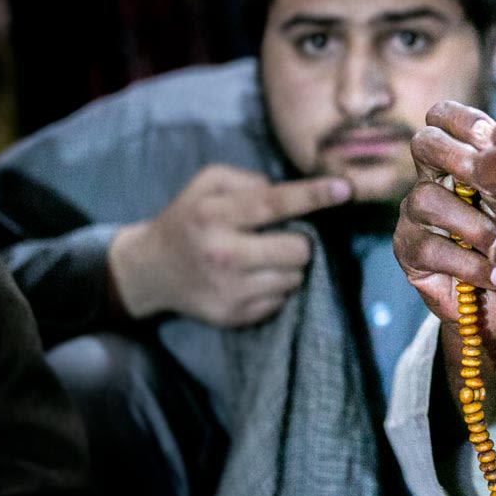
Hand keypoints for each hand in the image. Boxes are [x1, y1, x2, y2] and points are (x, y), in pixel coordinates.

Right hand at [108, 164, 350, 325]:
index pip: (274, 204)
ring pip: (295, 278)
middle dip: (301, 242)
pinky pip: (281, 301)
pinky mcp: (234, 315)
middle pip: (298, 250)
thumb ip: (248, 180)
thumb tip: (287, 191)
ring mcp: (229, 289)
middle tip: (284, 238)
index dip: (313, 196)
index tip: (345, 189)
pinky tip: (255, 278)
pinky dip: (276, 288)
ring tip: (265, 259)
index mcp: (215, 215)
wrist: (150, 270)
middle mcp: (222, 254)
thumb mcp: (207, 184)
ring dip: (290, 267)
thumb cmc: (189, 219)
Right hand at [394, 101, 495, 341]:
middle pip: (424, 144)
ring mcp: (415, 216)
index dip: (462, 120)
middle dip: (456, 156)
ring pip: (427, 199)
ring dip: (473, 225)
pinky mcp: (408, 251)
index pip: (445, 120)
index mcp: (463, 162)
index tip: (491, 137)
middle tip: (490, 184)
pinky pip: (430, 247)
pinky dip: (470, 264)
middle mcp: (433, 181)